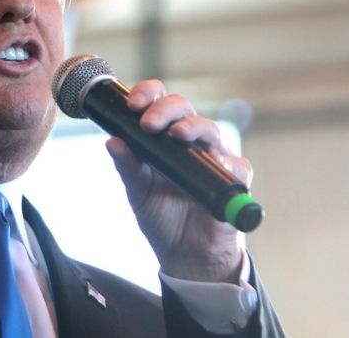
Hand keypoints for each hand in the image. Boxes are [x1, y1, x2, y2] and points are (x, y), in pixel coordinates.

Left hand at [105, 80, 249, 283]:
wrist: (184, 254)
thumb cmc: (162, 217)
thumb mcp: (138, 191)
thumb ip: (127, 166)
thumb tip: (112, 141)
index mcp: (164, 138)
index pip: (158, 103)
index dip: (148, 94)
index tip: (133, 104)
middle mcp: (190, 142)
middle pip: (184, 108)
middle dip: (166, 109)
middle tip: (148, 123)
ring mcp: (213, 159)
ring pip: (210, 129)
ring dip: (193, 127)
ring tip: (178, 134)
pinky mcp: (232, 182)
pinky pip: (237, 166)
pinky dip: (227, 163)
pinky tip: (215, 164)